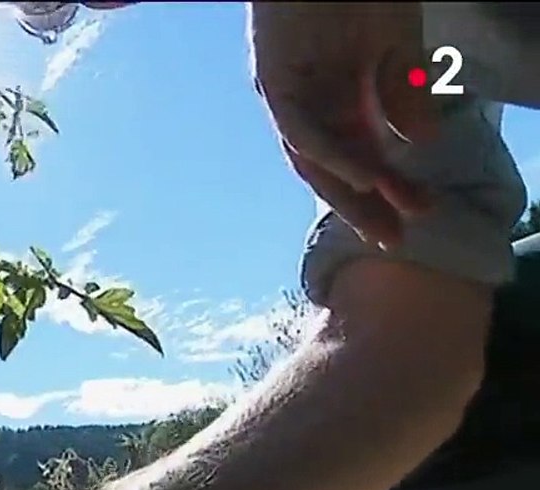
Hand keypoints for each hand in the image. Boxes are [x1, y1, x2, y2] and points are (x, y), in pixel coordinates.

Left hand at [249, 2, 438, 246]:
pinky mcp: (271, 81)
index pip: (357, 156)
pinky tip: (365, 174)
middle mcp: (307, 105)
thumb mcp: (395, 46)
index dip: (384, 189)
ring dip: (349, 189)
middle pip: (329, 169)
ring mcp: (287, 96)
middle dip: (363, 205)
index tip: (414, 218)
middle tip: (396, 239)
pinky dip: (333, 155)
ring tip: (385, 218)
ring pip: (312, 158)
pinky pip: (301, 130)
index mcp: (336, 99)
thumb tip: (423, 146)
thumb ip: (403, 93)